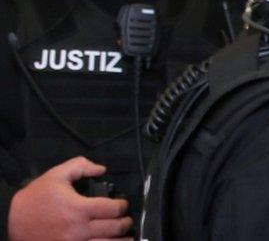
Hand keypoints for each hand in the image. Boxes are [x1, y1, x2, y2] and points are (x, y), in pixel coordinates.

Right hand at [8, 156, 132, 240]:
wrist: (10, 222)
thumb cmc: (34, 199)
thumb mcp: (55, 176)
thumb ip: (80, 166)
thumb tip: (101, 169)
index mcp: (78, 209)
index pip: (112, 209)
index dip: (122, 206)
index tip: (122, 205)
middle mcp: (79, 230)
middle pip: (114, 228)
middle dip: (124, 223)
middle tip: (126, 220)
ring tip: (126, 237)